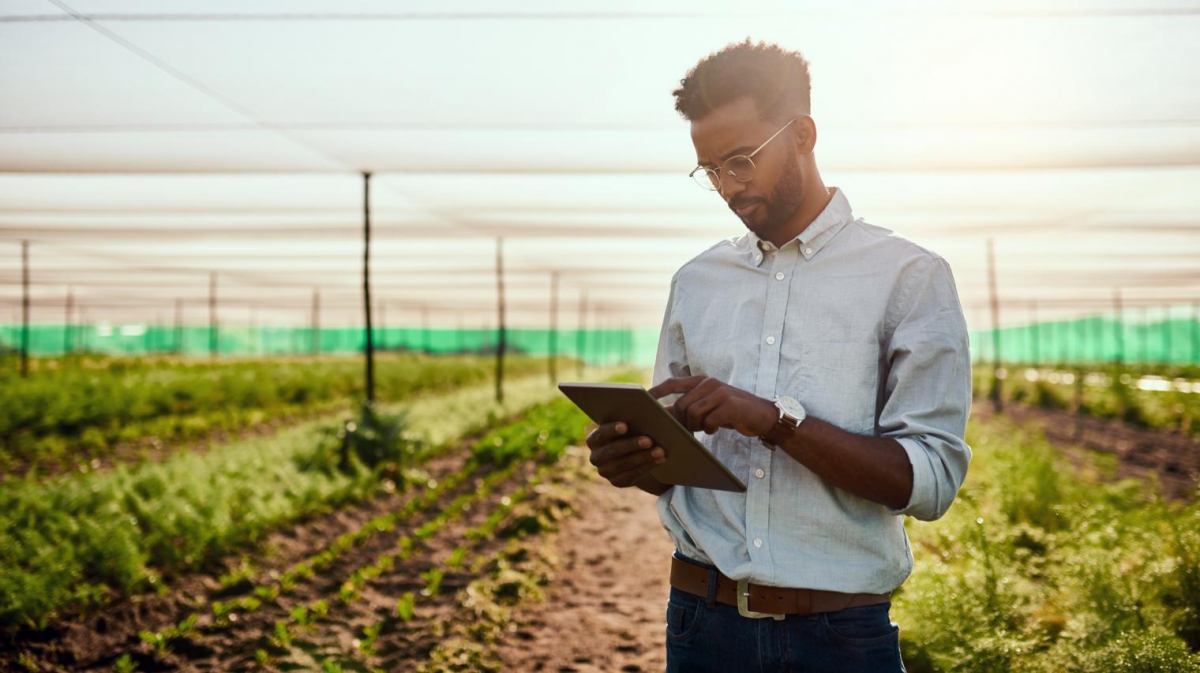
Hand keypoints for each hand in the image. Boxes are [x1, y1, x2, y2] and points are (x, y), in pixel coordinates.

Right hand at [585, 421, 666, 487]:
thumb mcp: (631, 423)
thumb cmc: (633, 431)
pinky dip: (648, 466)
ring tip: (660, 450)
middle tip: (649, 439)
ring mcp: (605, 471)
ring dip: (643, 456)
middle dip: (631, 445)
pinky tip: (661, 460)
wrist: (635, 454)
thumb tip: (645, 403)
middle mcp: (596, 456)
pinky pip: (632, 475)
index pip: (600, 434)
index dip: (612, 430)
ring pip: (624, 464)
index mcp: (595, 438)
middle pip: (612, 451)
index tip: (626, 425)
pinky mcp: (617, 482)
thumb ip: (632, 416)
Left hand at [649, 376, 776, 436]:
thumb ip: (689, 406)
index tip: (643, 400)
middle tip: (687, 432)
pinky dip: (709, 429)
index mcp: (701, 381)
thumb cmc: (730, 412)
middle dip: (681, 422)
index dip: (656, 391)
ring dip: (696, 427)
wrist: (762, 416)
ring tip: (703, 430)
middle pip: (682, 405)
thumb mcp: (708, 405)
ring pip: (694, 414)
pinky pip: (709, 421)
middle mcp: (709, 383)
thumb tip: (663, 414)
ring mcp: (721, 393)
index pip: (672, 383)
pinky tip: (714, 430)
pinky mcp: (731, 406)